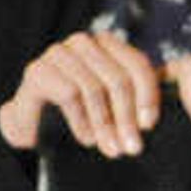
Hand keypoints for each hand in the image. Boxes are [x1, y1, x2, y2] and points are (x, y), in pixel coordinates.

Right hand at [0, 30, 159, 155]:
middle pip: (118, 79)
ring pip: (94, 89)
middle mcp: (83, 42)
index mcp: (107, 44)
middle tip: (132, 148)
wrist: (33, 123)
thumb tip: (156, 119)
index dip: (147, 95)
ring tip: (110, 148)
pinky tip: (86, 138)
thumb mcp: (112, 104)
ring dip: (105, 124)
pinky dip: (81, 121)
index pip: (137, 64)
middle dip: (127, 118)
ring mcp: (59, 53)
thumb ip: (134, 100)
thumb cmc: (79, 113)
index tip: (150, 126)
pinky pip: (69, 95)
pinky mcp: (38, 70)